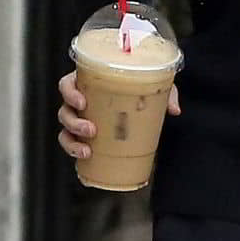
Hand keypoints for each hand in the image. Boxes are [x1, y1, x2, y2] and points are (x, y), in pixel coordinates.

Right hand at [57, 70, 179, 160]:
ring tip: (88, 150)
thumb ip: (164, 92)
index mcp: (88, 83)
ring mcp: (81, 119)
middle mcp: (80, 101)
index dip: (69, 93)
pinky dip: (75, 152)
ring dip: (72, 141)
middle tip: (91, 130)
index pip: (67, 84)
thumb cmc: (141, 87)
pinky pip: (72, 144)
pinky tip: (86, 157)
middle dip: (74, 122)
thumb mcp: (153, 85)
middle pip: (65, 110)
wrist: (142, 101)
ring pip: (65, 130)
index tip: (83, 102)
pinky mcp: (85, 136)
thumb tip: (174, 110)